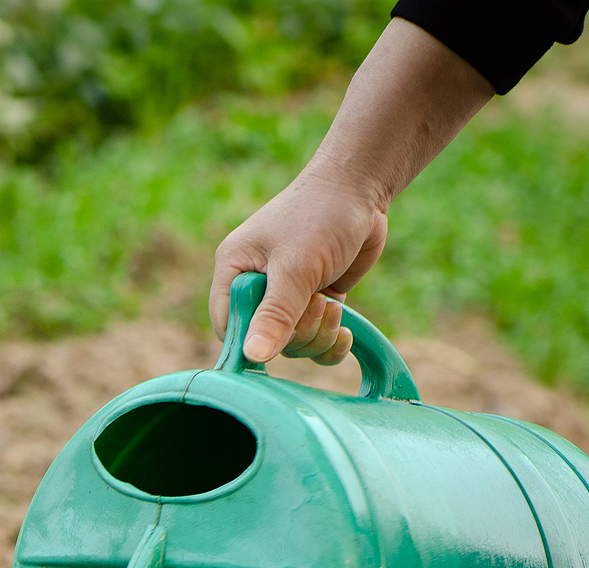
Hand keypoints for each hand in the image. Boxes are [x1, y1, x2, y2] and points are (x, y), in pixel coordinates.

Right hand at [208, 20, 493, 365]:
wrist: (361, 190)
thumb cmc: (320, 216)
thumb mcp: (295, 268)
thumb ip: (275, 315)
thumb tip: (253, 357)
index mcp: (235, 272)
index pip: (227, 327)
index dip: (249, 342)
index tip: (278, 341)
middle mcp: (256, 288)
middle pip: (265, 342)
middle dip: (297, 334)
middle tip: (317, 302)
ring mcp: (286, 298)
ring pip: (294, 347)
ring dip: (318, 336)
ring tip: (332, 304)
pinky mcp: (313, 303)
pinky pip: (316, 344)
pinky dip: (331, 345)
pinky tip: (346, 331)